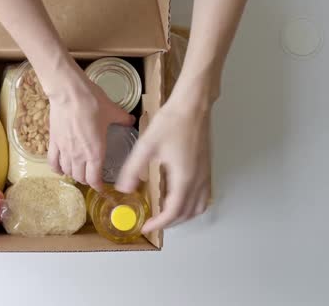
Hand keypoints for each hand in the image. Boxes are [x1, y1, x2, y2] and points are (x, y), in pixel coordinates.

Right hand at [43, 65, 134, 190]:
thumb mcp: (113, 111)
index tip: (102, 189)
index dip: (98, 187)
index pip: (94, 179)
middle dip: (87, 180)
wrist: (68, 92)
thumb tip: (131, 120)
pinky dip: (56, 169)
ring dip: (73, 174)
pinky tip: (60, 169)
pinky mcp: (53, 142)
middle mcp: (79, 155)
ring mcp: (64, 150)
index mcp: (95, 152)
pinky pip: (53, 162)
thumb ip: (123, 118)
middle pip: (80, 177)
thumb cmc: (92, 102)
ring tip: (78, 171)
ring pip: (67, 172)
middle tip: (92, 176)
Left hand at [115, 72, 214, 233]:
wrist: (193, 104)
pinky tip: (179, 196)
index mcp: (184, 178)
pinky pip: (204, 195)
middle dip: (170, 222)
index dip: (159, 224)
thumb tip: (124, 189)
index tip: (146, 227)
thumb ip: (133, 170)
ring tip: (165, 214)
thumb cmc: (173, 121)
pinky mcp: (207, 167)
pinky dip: (193, 204)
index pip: (173, 212)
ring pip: (199, 206)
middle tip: (153, 223)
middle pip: (187, 214)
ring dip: (183, 215)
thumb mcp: (146, 146)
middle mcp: (199, 180)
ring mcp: (206, 174)